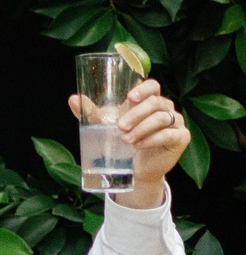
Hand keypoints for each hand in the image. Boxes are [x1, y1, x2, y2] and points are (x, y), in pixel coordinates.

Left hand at [70, 78, 188, 207]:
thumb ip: (90, 112)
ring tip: (125, 139)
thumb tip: (73, 99)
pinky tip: (139, 146)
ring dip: (142, 128)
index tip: (130, 97)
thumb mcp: (104, 124)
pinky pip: (169, 134)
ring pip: (162, 118)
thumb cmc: (122, 139)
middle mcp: (166, 108)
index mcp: (149, 100)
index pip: (153, 86)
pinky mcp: (181, 137)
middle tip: (120, 126)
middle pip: (156, 103)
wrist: (135, 168)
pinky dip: (152, 139)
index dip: (144, 89)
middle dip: (136, 114)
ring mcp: (176, 122)